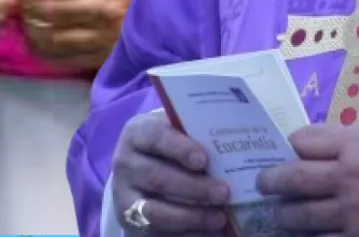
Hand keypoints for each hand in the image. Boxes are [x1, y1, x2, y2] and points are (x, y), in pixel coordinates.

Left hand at [17, 0, 151, 70]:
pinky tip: (36, 38)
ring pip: (54, 36)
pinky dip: (43, 50)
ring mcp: (107, 34)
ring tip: (22, 16)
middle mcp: (108, 7)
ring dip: (30, 27)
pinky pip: (65, 57)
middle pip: (52, 8)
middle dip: (26, 2)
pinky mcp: (106, 55)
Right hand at [112, 111, 231, 236]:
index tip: (204, 160)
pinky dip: (187, 234)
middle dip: (194, 188)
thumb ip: (198, 134)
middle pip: (157, 177)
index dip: (179, 148)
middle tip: (224, 193)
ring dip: (190, 216)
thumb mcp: (180, 132)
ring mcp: (124, 197)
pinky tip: (211, 233)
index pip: (154, 136)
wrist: (145, 169)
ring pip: (154, 211)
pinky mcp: (131, 224)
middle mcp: (125, 164)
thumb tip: (234, 144)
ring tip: (220, 218)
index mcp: (137, 133)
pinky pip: (156, 233)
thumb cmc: (174, 144)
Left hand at [255, 125, 358, 235]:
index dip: (288, 145)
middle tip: (263, 184)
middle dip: (269, 182)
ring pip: (298, 216)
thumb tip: (308, 147)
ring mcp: (349, 211)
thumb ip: (345, 142)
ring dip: (282, 216)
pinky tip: (303, 235)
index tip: (284, 151)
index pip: (303, 140)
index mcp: (353, 146)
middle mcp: (346, 177)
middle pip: (291, 179)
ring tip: (279, 215)